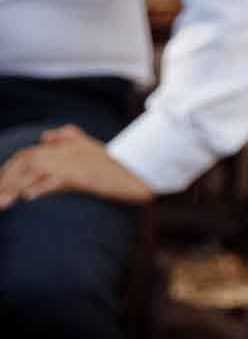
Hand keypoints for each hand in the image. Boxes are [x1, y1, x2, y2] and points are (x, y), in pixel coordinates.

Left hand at [0, 127, 153, 211]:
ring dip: (14, 186)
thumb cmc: (118, 165)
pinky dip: (40, 187)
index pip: (27, 155)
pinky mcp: (82, 175)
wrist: (142, 171)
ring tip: (3, 202)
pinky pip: (55, 180)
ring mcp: (72, 162)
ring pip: (34, 171)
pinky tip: (28, 197)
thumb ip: (68, 137)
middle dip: (5, 179)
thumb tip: (44, 136)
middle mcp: (64, 151)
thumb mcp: (90, 146)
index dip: (9, 170)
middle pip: (25, 162)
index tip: (0, 185)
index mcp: (64, 146)